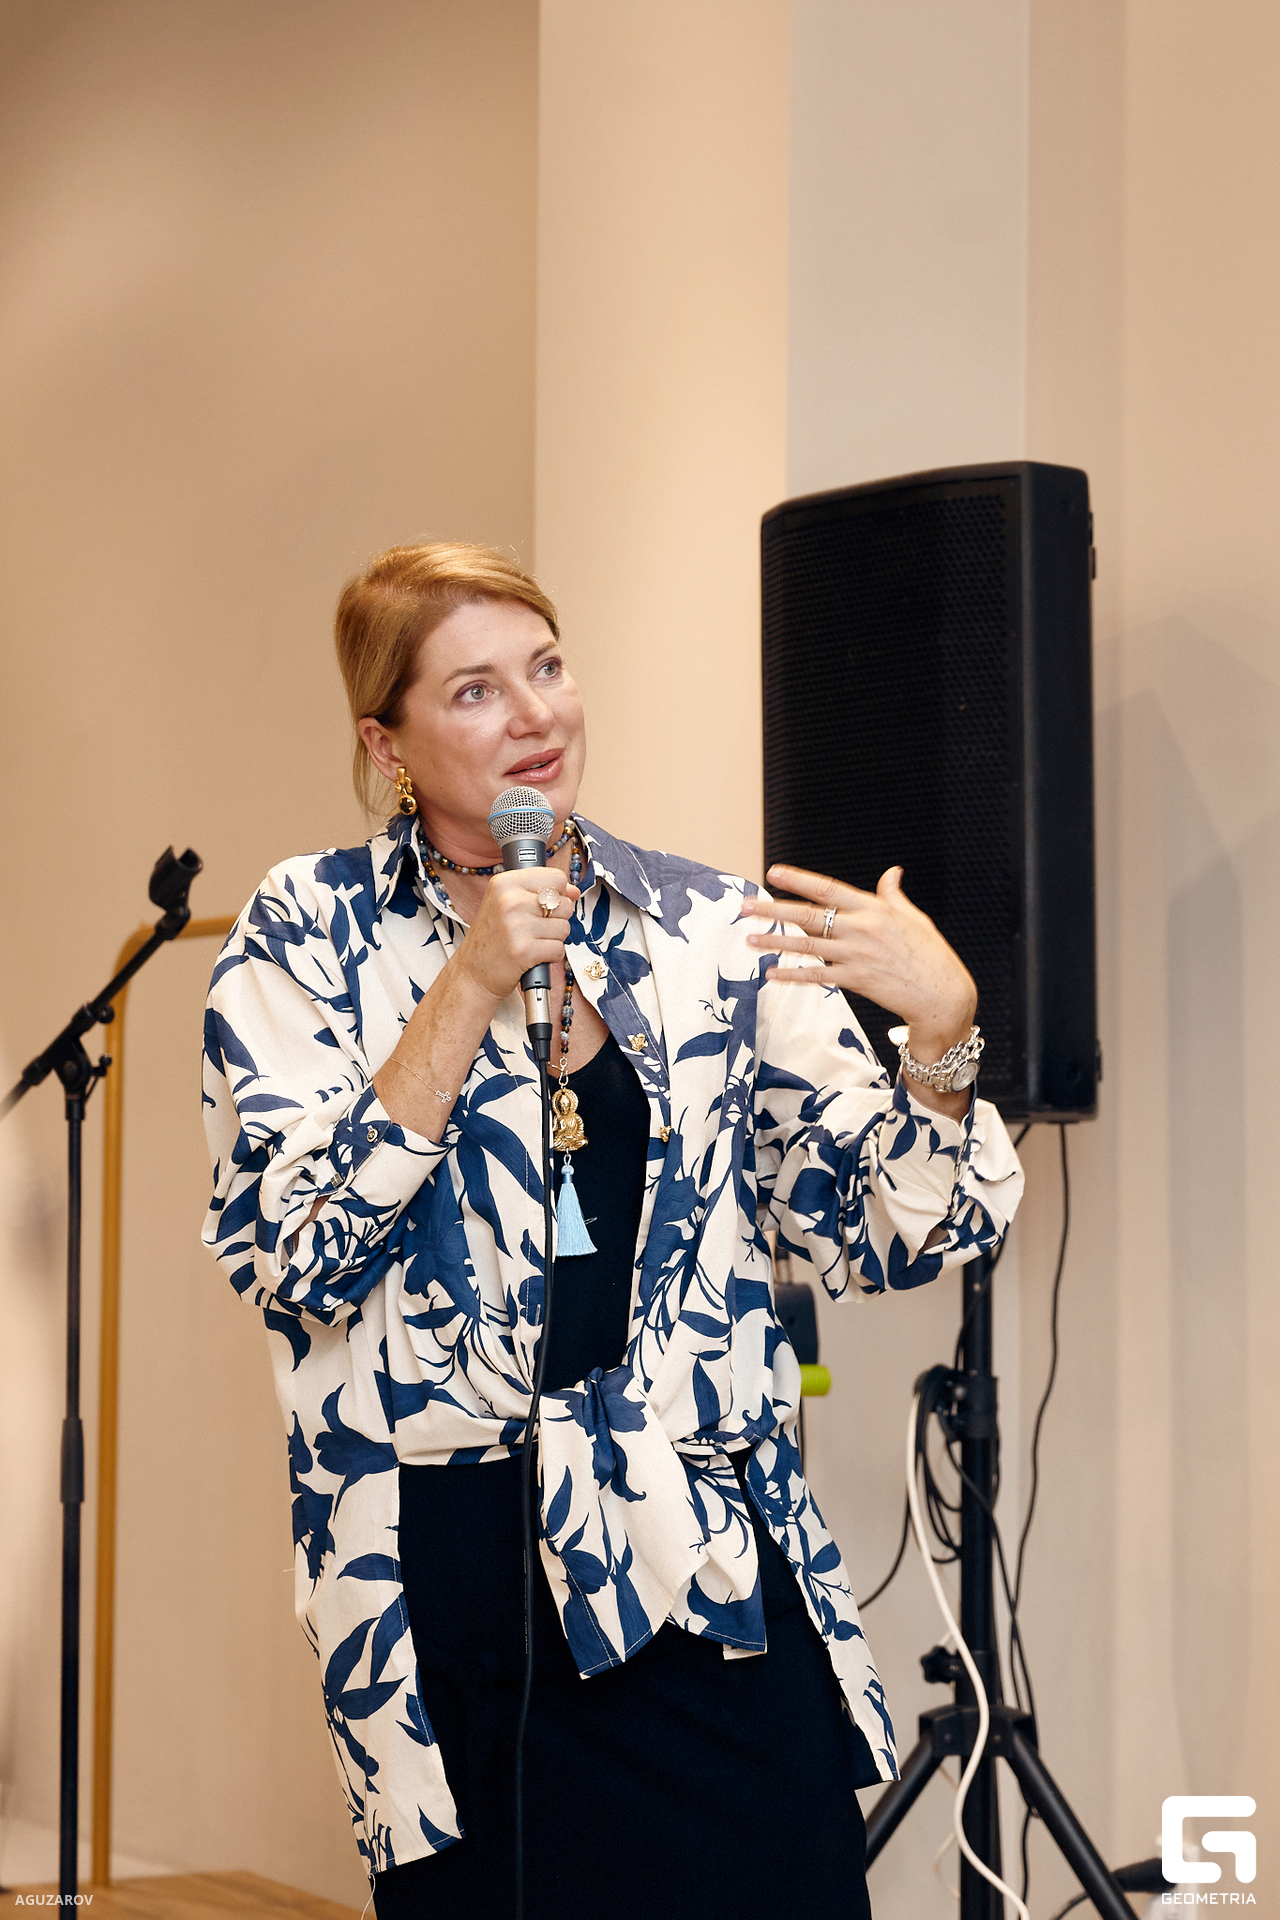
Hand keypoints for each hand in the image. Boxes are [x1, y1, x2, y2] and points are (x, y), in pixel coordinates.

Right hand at [453, 867, 579, 1004]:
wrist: (473, 972)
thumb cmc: (493, 937)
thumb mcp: (507, 903)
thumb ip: (541, 891)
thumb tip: (574, 891)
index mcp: (505, 883)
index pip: (556, 877)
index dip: (558, 893)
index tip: (543, 904)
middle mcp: (509, 901)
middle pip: (564, 904)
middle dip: (556, 919)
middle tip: (532, 928)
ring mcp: (517, 926)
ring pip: (564, 928)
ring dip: (553, 939)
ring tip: (530, 941)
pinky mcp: (524, 951)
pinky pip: (559, 949)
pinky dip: (550, 956)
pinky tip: (532, 955)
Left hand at [742, 864, 976, 1061]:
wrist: (941, 994)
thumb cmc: (930, 954)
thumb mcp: (914, 918)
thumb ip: (894, 896)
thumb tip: (892, 872)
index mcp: (874, 909)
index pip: (828, 888)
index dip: (799, 879)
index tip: (773, 872)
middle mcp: (861, 929)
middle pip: (809, 915)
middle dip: (774, 910)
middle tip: (745, 906)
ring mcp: (856, 956)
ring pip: (807, 946)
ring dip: (775, 942)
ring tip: (749, 939)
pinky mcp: (855, 980)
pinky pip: (817, 976)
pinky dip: (794, 975)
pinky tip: (772, 973)